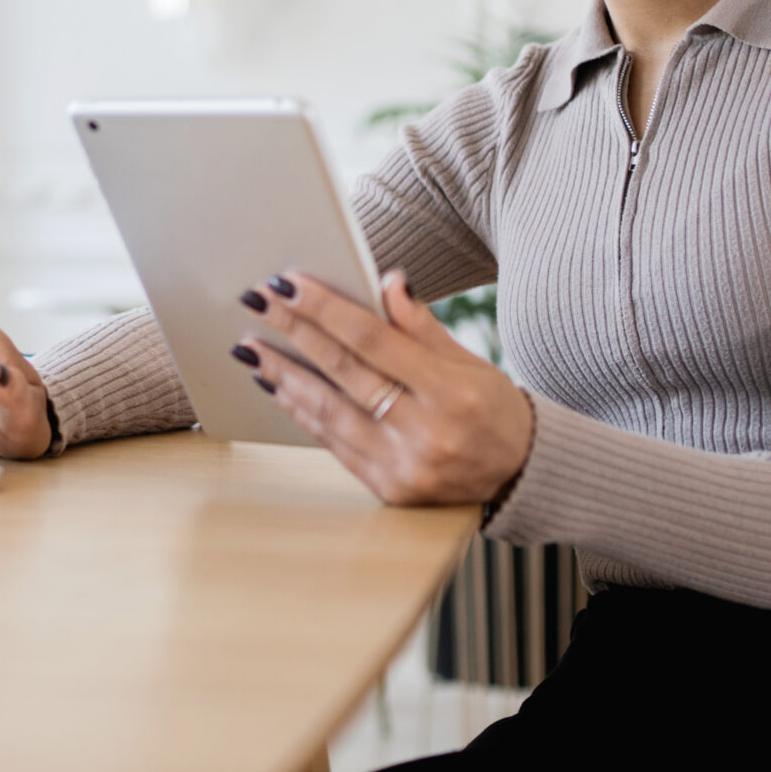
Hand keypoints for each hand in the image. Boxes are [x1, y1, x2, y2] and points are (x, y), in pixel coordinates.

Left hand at [235, 269, 533, 507]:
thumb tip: (388, 281)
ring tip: (251, 347)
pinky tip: (279, 387)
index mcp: (452, 392)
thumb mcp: (470, 362)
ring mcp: (405, 467)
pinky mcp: (388, 490)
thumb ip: (422, 326)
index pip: (374, 341)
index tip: (289, 283)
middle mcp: (426, 432)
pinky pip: (333, 444)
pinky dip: (302, 412)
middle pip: (344, 373)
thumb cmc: (493, 409)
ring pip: (329, 412)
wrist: (520, 476)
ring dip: (284, 376)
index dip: (327, 310)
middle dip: (294, 333)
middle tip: (256, 301)